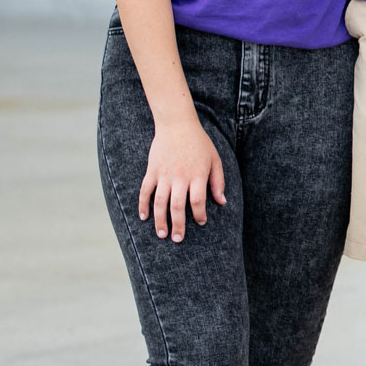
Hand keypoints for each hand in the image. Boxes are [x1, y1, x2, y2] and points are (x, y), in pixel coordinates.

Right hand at [140, 116, 225, 241]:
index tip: (200, 222)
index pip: (197, 201)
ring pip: (160, 202)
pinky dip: (143, 205)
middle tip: (177, 239)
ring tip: (161, 234)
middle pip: (178, 206)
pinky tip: (143, 217)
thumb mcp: (215, 160)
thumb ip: (218, 181)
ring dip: (160, 220)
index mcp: (197, 175)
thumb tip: (222, 202)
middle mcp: (180, 177)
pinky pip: (145, 191)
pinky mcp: (152, 171)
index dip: (199, 214)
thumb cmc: (199, 143)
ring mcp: (164, 175)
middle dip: (178, 225)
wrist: (177, 125)